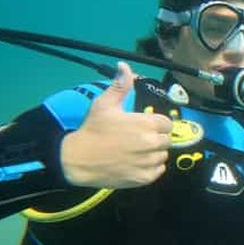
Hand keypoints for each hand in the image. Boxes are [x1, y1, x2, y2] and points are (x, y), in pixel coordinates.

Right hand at [60, 62, 172, 187]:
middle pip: (166, 140)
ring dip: (154, 153)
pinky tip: (137, 163)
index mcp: (146, 124)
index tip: (144, 126)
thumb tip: (125, 66)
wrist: (77, 159)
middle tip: (138, 139)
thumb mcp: (104, 104)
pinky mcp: (144, 178)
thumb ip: (120, 85)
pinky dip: (151, 168)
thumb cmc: (93, 130)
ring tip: (136, 151)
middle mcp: (151, 143)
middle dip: (155, 138)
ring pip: (163, 156)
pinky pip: (159, 171)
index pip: (167, 123)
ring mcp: (148, 162)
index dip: (156, 124)